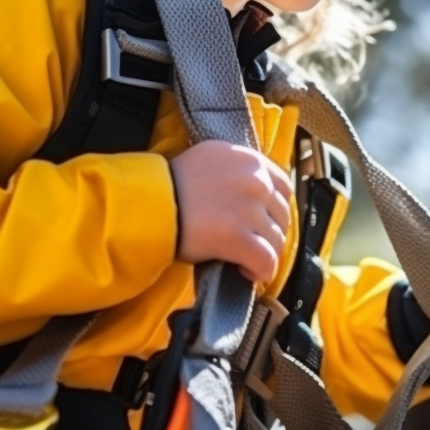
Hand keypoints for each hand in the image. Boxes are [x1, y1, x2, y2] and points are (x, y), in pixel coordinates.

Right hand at [169, 139, 292, 283]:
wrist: (146, 205)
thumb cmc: (169, 186)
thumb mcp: (208, 160)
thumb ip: (235, 169)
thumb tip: (253, 191)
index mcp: (247, 158)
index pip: (283, 185)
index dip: (273, 208)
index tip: (260, 221)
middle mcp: (254, 179)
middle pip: (282, 215)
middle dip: (268, 233)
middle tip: (249, 243)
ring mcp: (248, 208)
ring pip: (276, 240)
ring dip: (263, 253)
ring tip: (242, 259)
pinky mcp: (239, 237)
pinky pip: (267, 261)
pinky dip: (261, 272)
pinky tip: (246, 272)